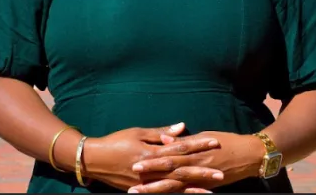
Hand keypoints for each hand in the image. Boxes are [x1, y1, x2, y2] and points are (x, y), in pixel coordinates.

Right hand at [84, 123, 221, 191]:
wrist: (95, 160)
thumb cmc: (116, 142)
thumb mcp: (138, 132)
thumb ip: (161, 133)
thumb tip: (182, 127)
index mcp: (152, 151)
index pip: (180, 147)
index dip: (198, 144)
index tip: (214, 141)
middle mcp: (152, 168)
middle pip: (182, 168)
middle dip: (202, 170)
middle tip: (221, 172)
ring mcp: (148, 182)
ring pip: (175, 185)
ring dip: (195, 186)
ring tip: (212, 187)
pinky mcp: (143, 191)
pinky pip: (165, 194)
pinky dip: (180, 194)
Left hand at [127, 131, 263, 192]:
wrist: (249, 155)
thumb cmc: (225, 141)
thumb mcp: (204, 136)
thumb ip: (184, 141)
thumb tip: (165, 139)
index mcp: (192, 150)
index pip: (167, 155)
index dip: (151, 160)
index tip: (135, 164)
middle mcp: (195, 165)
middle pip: (168, 173)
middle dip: (149, 179)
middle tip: (132, 183)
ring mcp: (200, 178)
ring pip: (175, 186)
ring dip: (157, 190)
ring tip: (140, 193)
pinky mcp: (206, 186)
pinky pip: (189, 193)